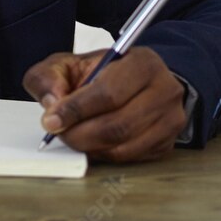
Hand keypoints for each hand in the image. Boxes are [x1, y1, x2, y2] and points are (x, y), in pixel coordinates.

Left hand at [22, 47, 186, 162]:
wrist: (133, 82)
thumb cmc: (100, 72)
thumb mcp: (69, 63)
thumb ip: (50, 76)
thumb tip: (51, 103)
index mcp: (143, 63)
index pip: (109, 93)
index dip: (76, 109)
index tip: (51, 120)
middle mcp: (165, 91)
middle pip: (118, 125)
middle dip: (79, 134)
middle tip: (58, 132)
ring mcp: (170, 120)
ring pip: (123, 146)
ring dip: (89, 146)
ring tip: (72, 135)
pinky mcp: (167, 143)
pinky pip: (130, 157)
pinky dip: (104, 155)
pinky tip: (91, 142)